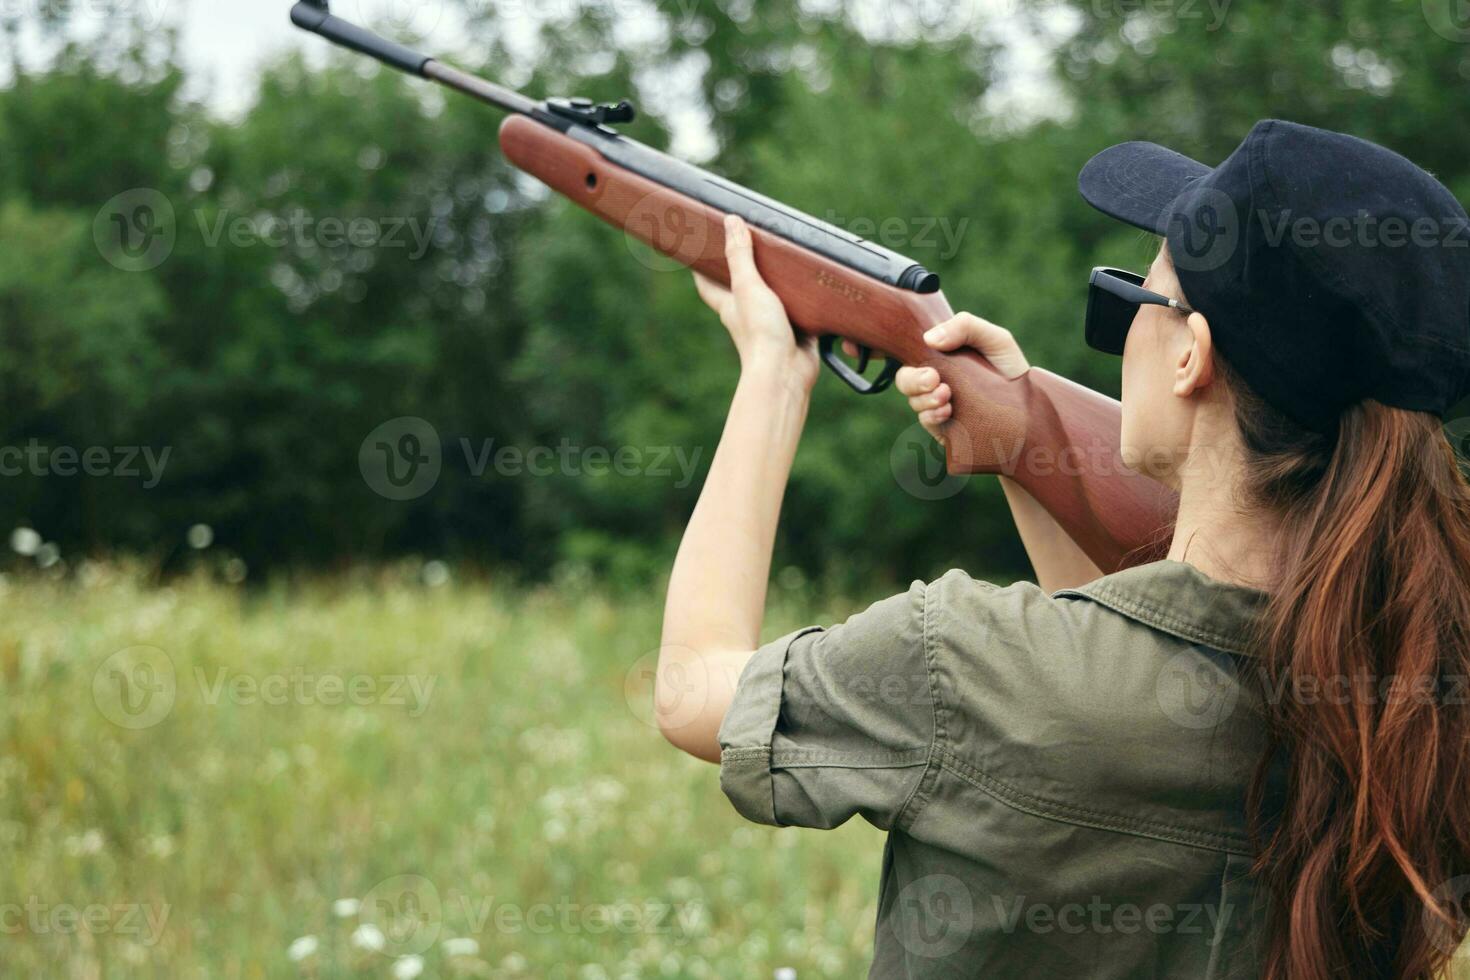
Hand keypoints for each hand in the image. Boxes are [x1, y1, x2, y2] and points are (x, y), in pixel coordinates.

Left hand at [693, 215, 819, 390]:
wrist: (785, 372)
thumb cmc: (761, 333)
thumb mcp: (748, 287)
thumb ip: (740, 255)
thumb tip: (730, 221)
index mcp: (730, 305)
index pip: (707, 284)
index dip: (702, 267)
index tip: (700, 249)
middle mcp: (747, 315)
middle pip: (740, 289)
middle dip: (743, 271)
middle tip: (747, 247)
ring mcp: (771, 325)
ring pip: (771, 299)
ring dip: (776, 284)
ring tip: (784, 261)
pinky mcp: (796, 332)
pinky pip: (799, 312)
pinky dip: (804, 302)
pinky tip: (813, 290)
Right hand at [895, 313, 1029, 445]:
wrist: (1030, 411)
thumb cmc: (1010, 369)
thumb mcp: (995, 339)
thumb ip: (966, 327)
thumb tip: (929, 338)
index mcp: (943, 357)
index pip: (914, 353)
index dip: (911, 356)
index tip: (930, 363)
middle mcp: (937, 380)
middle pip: (906, 380)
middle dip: (913, 381)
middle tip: (934, 380)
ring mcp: (939, 405)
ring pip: (914, 402)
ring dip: (924, 400)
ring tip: (947, 397)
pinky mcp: (944, 427)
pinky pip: (926, 422)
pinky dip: (931, 416)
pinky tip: (947, 412)